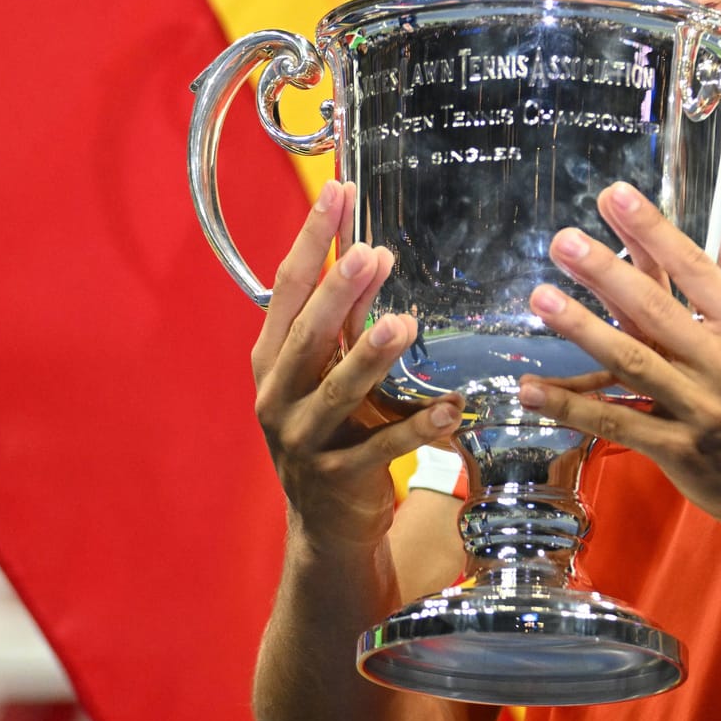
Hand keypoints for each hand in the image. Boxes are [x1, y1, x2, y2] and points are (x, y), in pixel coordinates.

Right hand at [251, 179, 462, 551]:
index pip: (285, 291)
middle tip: (368, 253)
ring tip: (403, 323)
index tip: (335, 193)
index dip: (309, 241)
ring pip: (336, 393)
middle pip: (305, 338)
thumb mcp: (329, 372)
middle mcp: (276, 398)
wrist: (326, 527)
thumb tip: (370, 252)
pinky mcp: (339, 480)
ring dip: (370, 357)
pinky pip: (382, 449)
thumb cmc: (333, 432)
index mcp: (270, 363)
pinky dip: (417, 428)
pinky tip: (450, 408)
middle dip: (335, 294)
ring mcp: (303, 442)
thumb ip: (345, 319)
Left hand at [518, 182, 720, 538]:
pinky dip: (571, 407)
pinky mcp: (676, 451)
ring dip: (582, 329)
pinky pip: (616, 424)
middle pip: (657, 310)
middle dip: (607, 272)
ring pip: (632, 363)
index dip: (655, 232)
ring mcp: (699, 410)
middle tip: (563, 240)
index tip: (617, 197)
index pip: (697, 270)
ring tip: (542, 298)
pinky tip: (531, 388)